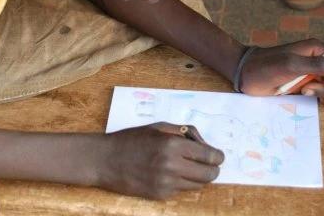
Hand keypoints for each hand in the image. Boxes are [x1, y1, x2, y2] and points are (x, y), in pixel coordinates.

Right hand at [96, 123, 223, 198]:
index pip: (209, 156)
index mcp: (173, 145)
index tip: (218, 156)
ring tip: (190, 167)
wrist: (105, 160)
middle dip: (213, 169)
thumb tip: (203, 144)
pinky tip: (172, 174)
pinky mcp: (160, 195)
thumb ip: (183, 132)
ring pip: (198, 185)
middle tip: (210, 164)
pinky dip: (183, 183)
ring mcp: (167, 183)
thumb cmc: (131, 139)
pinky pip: (182, 190)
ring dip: (199, 177)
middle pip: (209, 175)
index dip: (218, 156)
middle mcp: (172, 166)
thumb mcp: (158, 127)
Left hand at [239, 39, 323, 105]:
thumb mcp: (292, 65)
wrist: (246, 75)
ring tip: (305, 93)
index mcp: (317, 49)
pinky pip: (322, 93)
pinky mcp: (305, 85)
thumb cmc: (267, 66)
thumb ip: (318, 65)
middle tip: (314, 94)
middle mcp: (318, 60)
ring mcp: (312, 73)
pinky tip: (310, 98)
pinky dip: (321, 98)